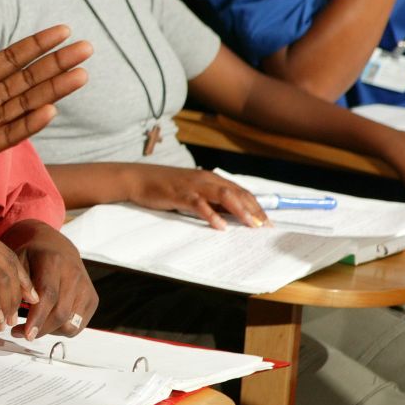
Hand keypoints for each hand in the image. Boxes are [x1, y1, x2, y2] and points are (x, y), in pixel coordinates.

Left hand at [0, 0, 90, 197]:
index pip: (11, 59)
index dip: (36, 45)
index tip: (64, 30)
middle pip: (27, 79)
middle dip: (56, 64)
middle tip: (88, 48)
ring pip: (25, 105)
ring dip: (53, 91)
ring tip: (81, 75)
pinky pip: (7, 135)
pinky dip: (28, 124)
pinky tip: (49, 110)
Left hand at [10, 224, 97, 339]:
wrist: (58, 247)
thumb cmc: (34, 256)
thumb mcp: (18, 261)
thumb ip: (17, 284)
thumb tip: (14, 311)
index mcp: (54, 262)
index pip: (49, 295)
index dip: (37, 317)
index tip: (25, 333)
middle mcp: (74, 274)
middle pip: (61, 313)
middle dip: (40, 329)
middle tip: (22, 334)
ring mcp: (86, 288)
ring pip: (71, 323)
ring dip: (50, 331)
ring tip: (34, 326)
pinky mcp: (92, 299)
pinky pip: (78, 326)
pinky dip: (61, 330)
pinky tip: (48, 323)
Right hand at [126, 165, 267, 230]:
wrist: (138, 178)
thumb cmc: (165, 187)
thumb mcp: (192, 192)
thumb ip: (210, 200)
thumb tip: (230, 215)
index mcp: (211, 178)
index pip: (240, 191)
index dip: (256, 206)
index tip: (266, 222)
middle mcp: (206, 179)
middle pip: (236, 193)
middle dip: (253, 210)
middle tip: (264, 226)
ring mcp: (193, 186)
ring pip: (223, 196)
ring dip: (240, 210)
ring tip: (250, 225)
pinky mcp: (180, 194)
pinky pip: (199, 204)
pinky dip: (211, 215)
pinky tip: (219, 226)